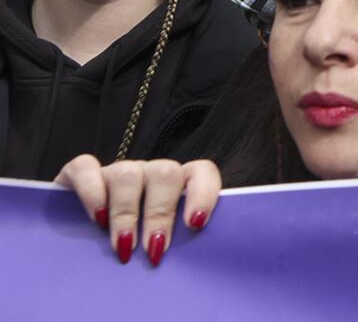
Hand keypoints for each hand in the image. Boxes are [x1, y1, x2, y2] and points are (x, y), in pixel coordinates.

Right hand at [56, 154, 221, 265]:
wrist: (78, 243)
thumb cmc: (129, 245)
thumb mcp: (153, 243)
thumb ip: (171, 242)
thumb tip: (183, 262)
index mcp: (175, 185)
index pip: (201, 172)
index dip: (203, 193)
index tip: (194, 225)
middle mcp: (147, 172)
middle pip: (165, 174)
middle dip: (160, 215)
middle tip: (153, 250)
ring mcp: (114, 170)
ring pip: (128, 174)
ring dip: (126, 214)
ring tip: (124, 246)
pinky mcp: (77, 174)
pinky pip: (85, 170)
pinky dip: (92, 194)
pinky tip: (97, 220)